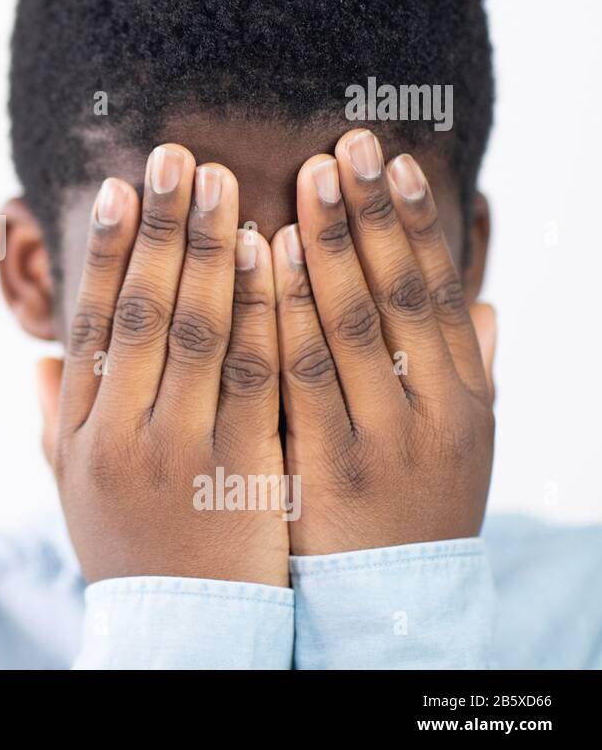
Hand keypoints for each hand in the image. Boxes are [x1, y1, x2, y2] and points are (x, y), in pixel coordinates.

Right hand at [37, 145, 289, 585]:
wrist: (183, 632)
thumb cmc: (128, 554)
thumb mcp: (74, 493)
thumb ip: (56, 424)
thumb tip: (39, 363)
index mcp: (83, 431)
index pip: (91, 323)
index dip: (102, 252)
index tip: (118, 189)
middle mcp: (123, 431)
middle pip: (140, 310)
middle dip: (159, 228)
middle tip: (177, 157)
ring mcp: (182, 447)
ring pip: (195, 330)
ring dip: (209, 249)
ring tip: (223, 183)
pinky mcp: (242, 465)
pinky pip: (254, 373)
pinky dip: (262, 309)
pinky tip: (272, 256)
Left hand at [272, 129, 496, 555]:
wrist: (390, 607)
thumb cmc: (413, 508)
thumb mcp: (458, 444)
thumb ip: (467, 372)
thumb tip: (480, 304)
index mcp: (463, 397)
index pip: (436, 291)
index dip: (414, 223)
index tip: (391, 159)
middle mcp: (431, 411)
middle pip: (398, 294)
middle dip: (371, 213)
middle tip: (344, 142)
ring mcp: (380, 439)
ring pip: (352, 324)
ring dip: (331, 244)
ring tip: (306, 178)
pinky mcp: (326, 466)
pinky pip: (299, 374)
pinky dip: (286, 311)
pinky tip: (270, 258)